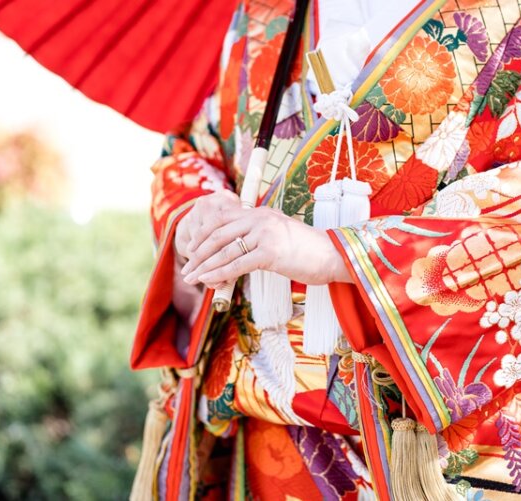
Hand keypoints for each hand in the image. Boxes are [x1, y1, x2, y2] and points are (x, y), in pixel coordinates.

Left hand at [178, 191, 352, 286]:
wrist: (334, 255)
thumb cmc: (309, 251)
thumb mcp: (281, 236)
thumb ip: (260, 237)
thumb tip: (239, 253)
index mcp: (260, 213)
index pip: (222, 219)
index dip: (203, 235)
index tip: (192, 251)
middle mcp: (260, 218)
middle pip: (218, 234)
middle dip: (198, 253)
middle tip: (186, 268)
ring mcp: (265, 234)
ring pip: (224, 251)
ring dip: (204, 266)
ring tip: (191, 278)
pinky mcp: (270, 252)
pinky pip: (237, 265)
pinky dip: (219, 274)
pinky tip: (208, 281)